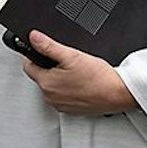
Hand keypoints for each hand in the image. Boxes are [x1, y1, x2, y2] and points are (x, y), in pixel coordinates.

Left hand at [21, 31, 137, 115]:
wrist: (117, 93)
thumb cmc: (98, 77)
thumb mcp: (72, 55)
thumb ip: (49, 46)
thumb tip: (33, 37)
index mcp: (46, 83)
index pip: (28, 66)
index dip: (36, 54)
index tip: (47, 51)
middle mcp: (50, 97)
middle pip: (41, 76)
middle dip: (50, 67)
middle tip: (67, 61)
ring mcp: (60, 105)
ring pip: (52, 87)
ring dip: (59, 78)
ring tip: (77, 72)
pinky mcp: (71, 110)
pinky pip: (63, 96)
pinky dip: (68, 89)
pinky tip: (81, 82)